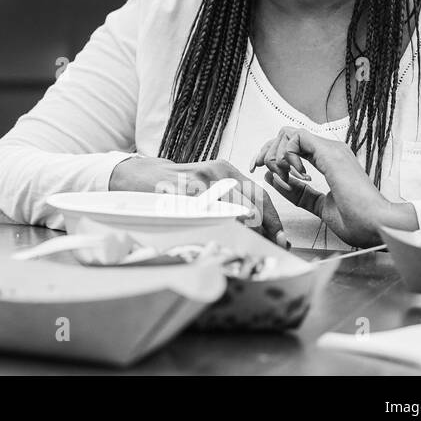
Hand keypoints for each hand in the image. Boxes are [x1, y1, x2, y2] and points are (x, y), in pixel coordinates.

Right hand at [110, 155, 288, 247]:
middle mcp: (215, 174)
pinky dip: (222, 234)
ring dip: (247, 236)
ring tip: (250, 250)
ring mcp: (200, 185)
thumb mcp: (205, 184)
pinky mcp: (184, 198)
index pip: (259, 195)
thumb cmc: (175, 184)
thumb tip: (258, 226)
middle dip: (267, 231)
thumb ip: (229, 198)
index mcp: (224, 170)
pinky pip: (211, 220)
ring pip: (236, 214)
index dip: (274, 219)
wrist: (138, 176)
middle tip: (273, 249)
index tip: (281, 239)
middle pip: (254, 206)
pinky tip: (223, 243)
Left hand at [251, 126, 416, 247]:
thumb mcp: (318, 206)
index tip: (259, 169)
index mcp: (328, 161)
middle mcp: (329, 151)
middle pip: (285, 135)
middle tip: (258, 166)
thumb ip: (298, 192)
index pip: (292, 145)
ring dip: (276, 155)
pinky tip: (298, 175)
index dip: (270, 154)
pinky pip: (296, 138)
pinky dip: (287, 155)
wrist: (377, 225)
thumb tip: (272, 177)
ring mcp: (331, 150)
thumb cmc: (357, 220)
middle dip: (265, 150)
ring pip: (288, 133)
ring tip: (286, 177)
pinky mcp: (330, 153)